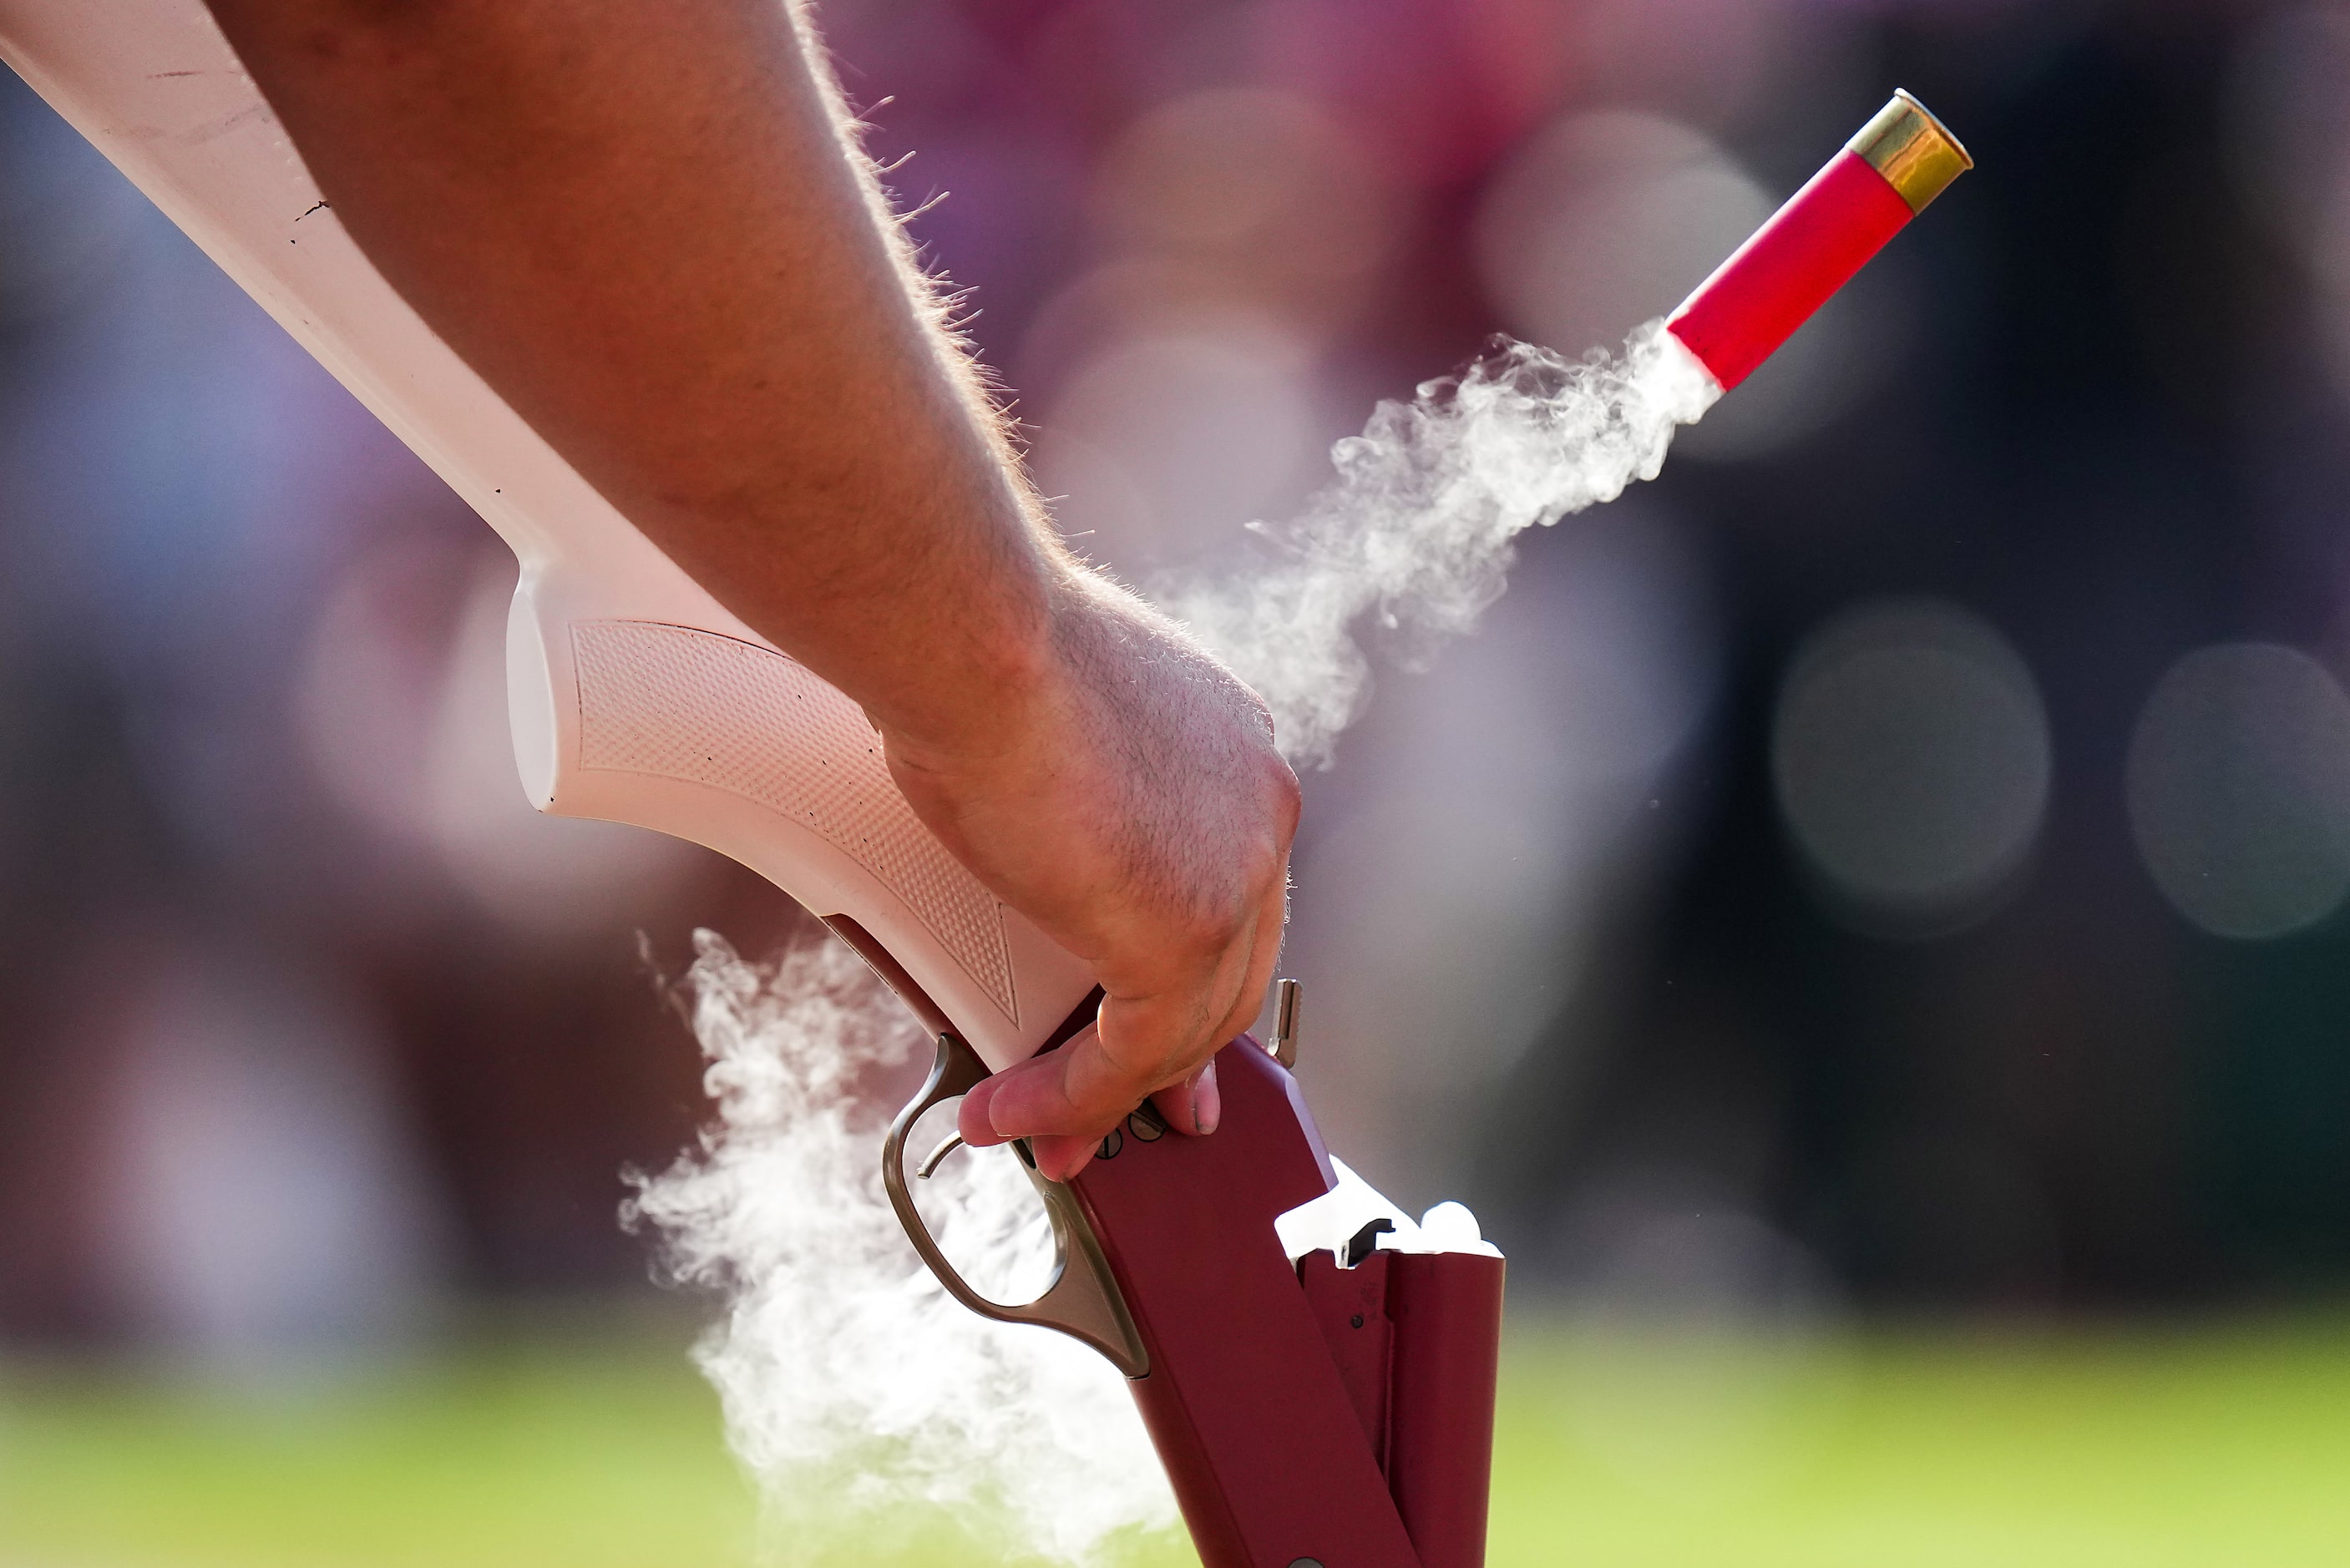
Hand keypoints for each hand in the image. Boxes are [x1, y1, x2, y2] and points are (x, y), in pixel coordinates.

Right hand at [884, 569, 1299, 1181]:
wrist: (971, 635)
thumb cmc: (975, 644)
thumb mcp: (1045, 721)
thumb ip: (1065, 786)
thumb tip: (1022, 827)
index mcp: (1235, 750)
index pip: (1232, 889)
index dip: (1192, 968)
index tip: (1154, 1021)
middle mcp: (1258, 808)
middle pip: (1232, 966)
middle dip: (1175, 1056)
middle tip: (1129, 1113)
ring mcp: (1234, 875)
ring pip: (1187, 1024)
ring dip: (1104, 1091)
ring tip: (1034, 1125)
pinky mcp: (1183, 937)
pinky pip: (1134, 1054)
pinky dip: (1072, 1096)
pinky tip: (1014, 1112)